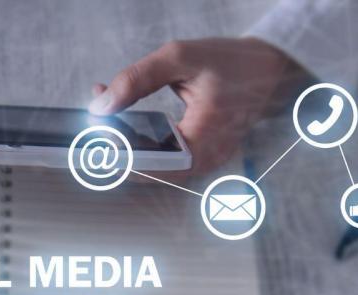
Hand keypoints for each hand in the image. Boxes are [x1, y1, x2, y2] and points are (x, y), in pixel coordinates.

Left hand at [88, 38, 308, 177]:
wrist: (270, 67)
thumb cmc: (232, 62)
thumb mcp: (180, 58)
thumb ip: (137, 80)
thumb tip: (100, 105)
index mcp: (206, 136)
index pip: (154, 164)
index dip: (119, 161)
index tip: (93, 150)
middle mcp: (207, 159)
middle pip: (149, 173)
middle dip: (115, 156)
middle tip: (87, 141)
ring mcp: (206, 163)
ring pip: (155, 171)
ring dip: (126, 153)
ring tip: (101, 133)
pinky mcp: (202, 159)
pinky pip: (166, 163)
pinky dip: (141, 149)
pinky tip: (120, 131)